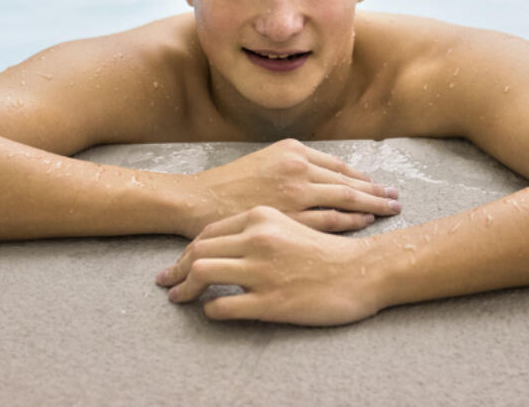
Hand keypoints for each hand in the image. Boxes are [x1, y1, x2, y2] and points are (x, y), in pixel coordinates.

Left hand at [157, 206, 384, 325]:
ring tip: (179, 299)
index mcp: (261, 216)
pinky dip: (210, 310)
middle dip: (176, 270)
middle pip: (198, 251)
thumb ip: (259, 228)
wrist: (361, 272)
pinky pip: (224, 307)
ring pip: (203, 273)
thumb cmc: (327, 251)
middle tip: (167, 284)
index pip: (208, 233)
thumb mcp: (292, 223)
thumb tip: (228, 243)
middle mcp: (257, 238)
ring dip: (185, 290)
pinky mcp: (271, 301)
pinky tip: (212, 312)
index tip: (176, 266)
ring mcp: (262, 270)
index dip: (187, 251)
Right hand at [180, 139, 400, 237]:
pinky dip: (351, 222)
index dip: (362, 178)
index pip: (339, 166)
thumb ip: (295, 163)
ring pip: (345, 200)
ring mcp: (296, 194)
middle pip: (349, 182)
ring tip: (389, 211)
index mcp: (294, 151)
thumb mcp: (265, 159)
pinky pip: (330, 221)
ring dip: (371, 206)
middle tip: (396, 199)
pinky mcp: (291, 218)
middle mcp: (298, 168)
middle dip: (376, 191)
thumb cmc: (230, 184)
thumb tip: (325, 174)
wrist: (199, 202)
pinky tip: (365, 223)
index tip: (378, 185)